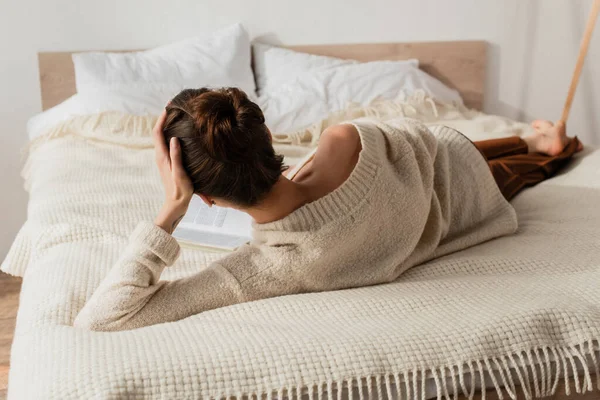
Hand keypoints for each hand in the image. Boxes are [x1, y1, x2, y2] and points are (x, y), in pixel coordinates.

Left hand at [152, 108, 193, 233]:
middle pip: (159, 132)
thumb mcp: (180, 173)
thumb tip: (174, 138)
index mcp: (162, 157)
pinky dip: (172, 134)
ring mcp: (164, 159)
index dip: (161, 119)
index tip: (168, 107)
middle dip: (164, 119)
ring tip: (177, 116)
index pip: (158, 132)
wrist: (175, 204)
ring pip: (163, 138)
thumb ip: (176, 156)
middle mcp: (161, 156)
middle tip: (173, 107)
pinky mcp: (169, 163)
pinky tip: (181, 133)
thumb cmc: (180, 190)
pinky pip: (168, 144)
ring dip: (167, 126)